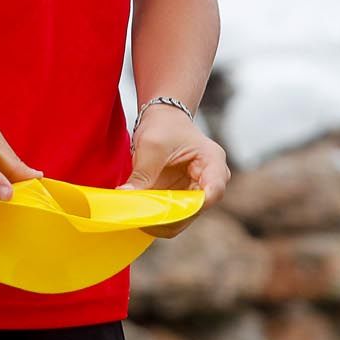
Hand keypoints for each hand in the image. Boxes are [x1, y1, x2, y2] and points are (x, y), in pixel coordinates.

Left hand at [121, 105, 228, 237]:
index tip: (168, 210)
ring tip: (136, 216)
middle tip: (142, 218)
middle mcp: (211, 181)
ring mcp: (198, 192)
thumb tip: (126, 196)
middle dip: (170, 217)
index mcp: (213, 161)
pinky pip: (173, 216)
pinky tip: (139, 214)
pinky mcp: (184, 199)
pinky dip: (157, 217)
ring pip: (184, 219)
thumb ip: (142, 173)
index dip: (194, 205)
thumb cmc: (163, 126)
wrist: (163, 119)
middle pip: (197, 210)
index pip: (214, 191)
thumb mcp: (151, 146)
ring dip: (161, 220)